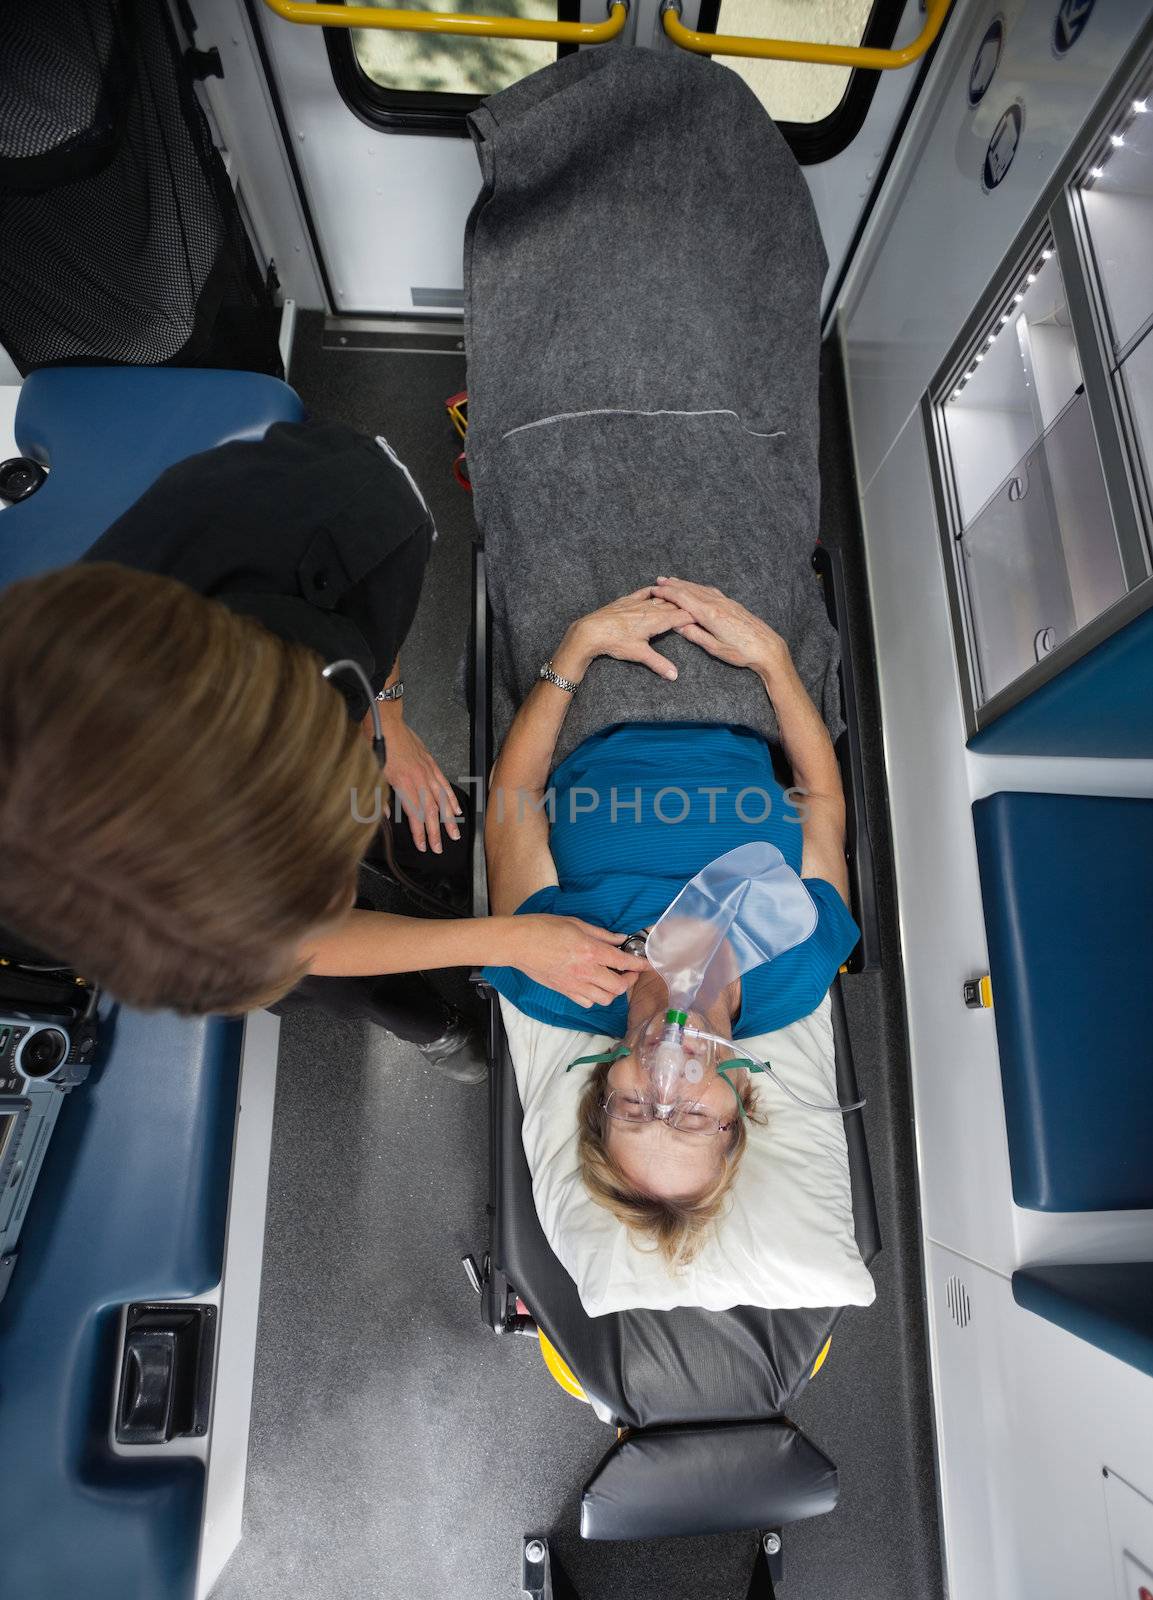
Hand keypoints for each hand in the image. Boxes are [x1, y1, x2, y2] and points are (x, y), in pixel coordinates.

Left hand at [378, 718, 461, 854]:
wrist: (386, 721)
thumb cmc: (375, 743)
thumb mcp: (371, 772)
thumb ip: (379, 796)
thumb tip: (385, 814)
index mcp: (403, 784)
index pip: (415, 815)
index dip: (420, 833)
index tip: (423, 846)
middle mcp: (418, 779)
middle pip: (431, 811)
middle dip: (436, 832)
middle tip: (440, 848)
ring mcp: (427, 771)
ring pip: (441, 799)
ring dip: (448, 819)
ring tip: (455, 833)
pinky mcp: (430, 763)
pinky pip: (444, 783)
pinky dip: (451, 797)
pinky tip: (455, 809)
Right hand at [510, 915, 649, 1007]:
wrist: (518, 943)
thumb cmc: (544, 928)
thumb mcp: (577, 924)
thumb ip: (601, 934)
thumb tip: (620, 939)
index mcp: (591, 951)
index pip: (624, 962)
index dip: (640, 965)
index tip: (647, 964)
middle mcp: (586, 971)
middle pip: (618, 987)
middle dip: (629, 980)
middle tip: (628, 971)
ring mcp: (574, 984)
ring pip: (604, 999)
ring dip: (613, 991)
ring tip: (612, 979)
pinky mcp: (564, 991)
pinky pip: (587, 1002)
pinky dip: (595, 997)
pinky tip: (593, 985)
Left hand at [554, 589, 694, 682]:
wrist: (591, 631)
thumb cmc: (615, 642)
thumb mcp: (639, 654)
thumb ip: (659, 664)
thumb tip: (674, 676)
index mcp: (656, 620)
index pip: (681, 615)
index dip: (694, 615)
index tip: (705, 616)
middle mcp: (649, 608)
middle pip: (673, 604)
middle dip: (685, 606)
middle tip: (698, 607)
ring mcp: (637, 602)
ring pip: (659, 598)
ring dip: (671, 598)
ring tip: (682, 598)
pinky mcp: (625, 601)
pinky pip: (642, 592)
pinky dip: (651, 591)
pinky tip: (655, 590)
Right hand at [650, 576, 788, 677]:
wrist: (768, 648)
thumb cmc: (742, 652)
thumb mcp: (715, 648)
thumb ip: (695, 635)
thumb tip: (678, 626)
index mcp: (710, 615)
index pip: (683, 599)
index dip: (667, 593)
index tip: (655, 590)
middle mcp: (717, 604)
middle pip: (690, 590)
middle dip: (673, 585)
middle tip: (659, 581)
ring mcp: (726, 602)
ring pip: (701, 588)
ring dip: (685, 584)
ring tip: (673, 581)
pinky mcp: (732, 604)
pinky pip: (711, 591)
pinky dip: (698, 587)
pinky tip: (696, 587)